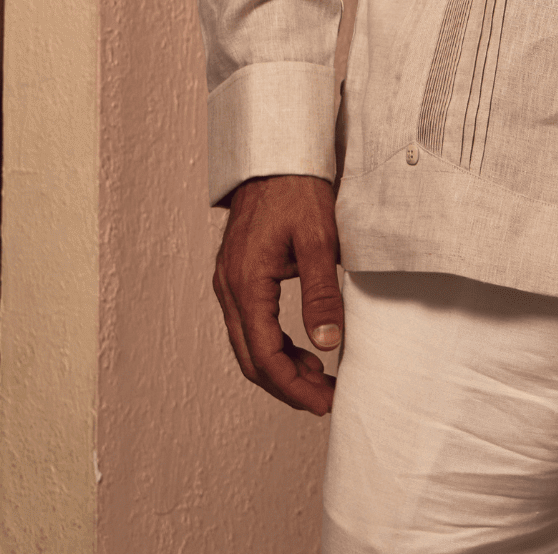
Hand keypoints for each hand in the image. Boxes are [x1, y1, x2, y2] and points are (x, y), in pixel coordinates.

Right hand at [213, 174, 342, 416]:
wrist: (277, 154)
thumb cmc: (298, 190)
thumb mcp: (319, 240)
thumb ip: (321, 293)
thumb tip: (328, 344)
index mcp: (245, 283)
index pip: (264, 356)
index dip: (294, 387)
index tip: (325, 402)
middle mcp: (229, 287)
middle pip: (251, 359)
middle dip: (287, 386)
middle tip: (326, 400)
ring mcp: (229, 282)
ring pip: (248, 344)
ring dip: (281, 368)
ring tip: (320, 378)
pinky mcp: (238, 275)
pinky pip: (250, 324)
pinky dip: (274, 345)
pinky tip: (304, 349)